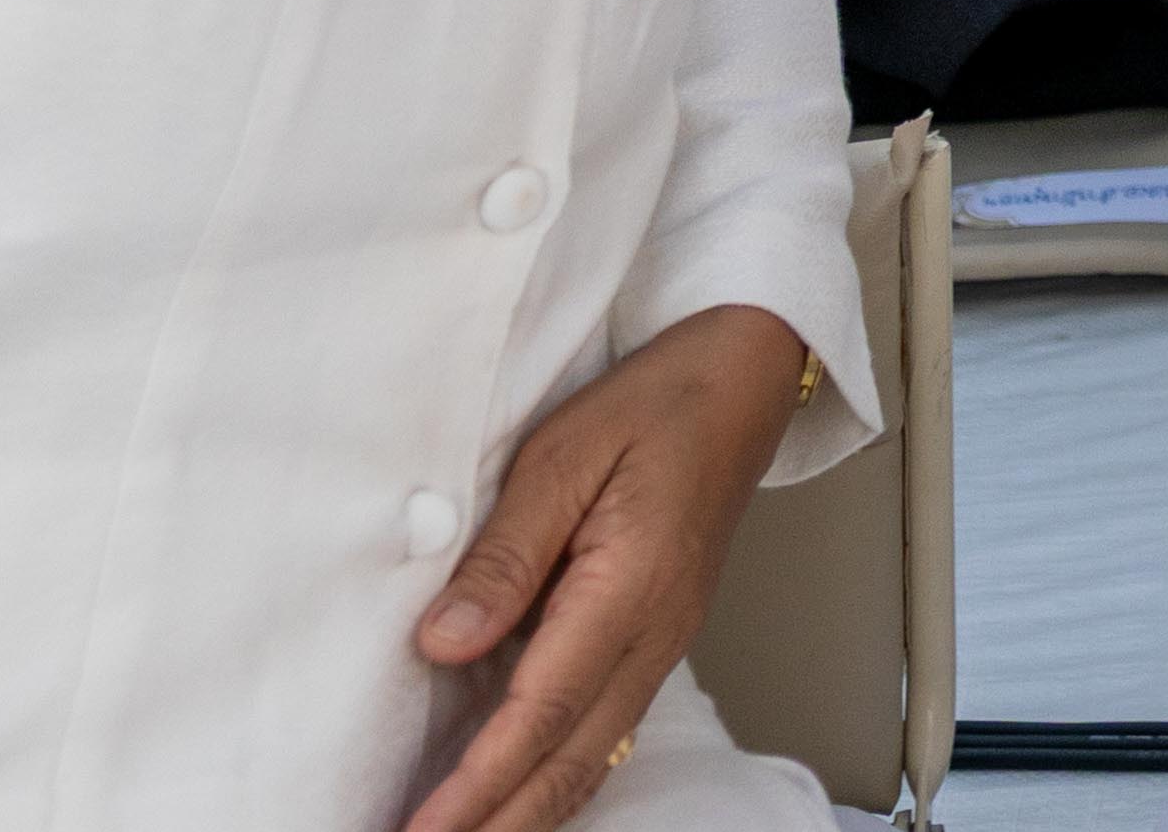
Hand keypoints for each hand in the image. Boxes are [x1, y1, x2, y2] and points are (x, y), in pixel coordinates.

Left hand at [403, 302, 817, 831]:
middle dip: (497, 824)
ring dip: (524, 814)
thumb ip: (506, 551)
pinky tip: (518, 799)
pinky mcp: (656, 640)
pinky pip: (604, 735)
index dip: (479, 782)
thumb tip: (446, 641)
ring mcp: (664, 643)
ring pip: (590, 760)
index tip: (424, 829)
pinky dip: (556, 782)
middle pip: (570, 761)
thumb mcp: (563, 453)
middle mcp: (656, 633)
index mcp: (631, 584)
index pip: (544, 709)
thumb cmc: (654, 404)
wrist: (743, 381)